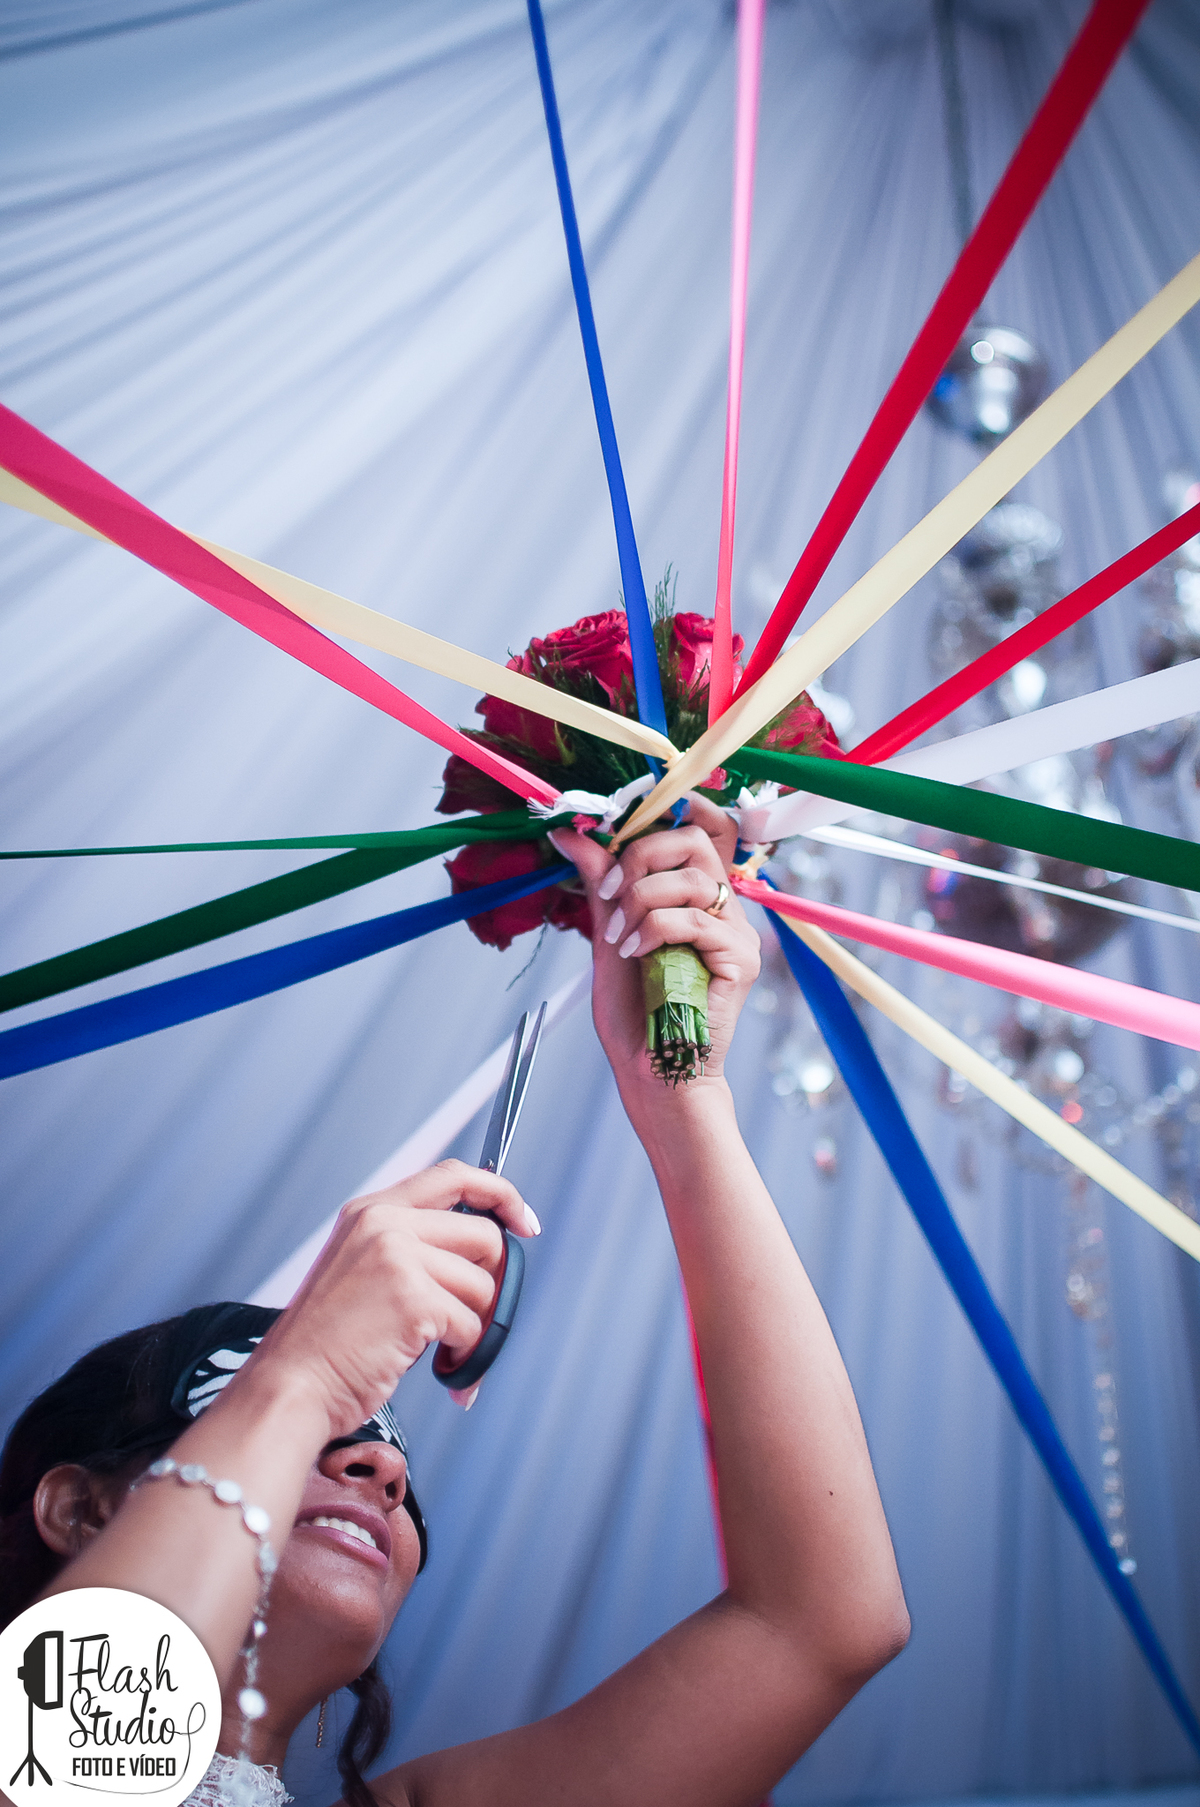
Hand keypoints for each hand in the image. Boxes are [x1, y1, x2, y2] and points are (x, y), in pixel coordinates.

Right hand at [245, 1162, 539, 1439]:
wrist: (291, 1386)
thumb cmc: (326, 1343)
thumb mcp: (360, 1268)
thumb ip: (411, 1247)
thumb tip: (483, 1257)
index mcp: (372, 1211)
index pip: (454, 1176)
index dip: (500, 1194)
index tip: (525, 1222)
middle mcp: (385, 1224)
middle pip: (484, 1236)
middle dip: (491, 1284)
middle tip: (470, 1318)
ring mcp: (398, 1257)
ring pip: (483, 1286)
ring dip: (475, 1328)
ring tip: (445, 1351)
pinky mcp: (411, 1298)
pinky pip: (471, 1326)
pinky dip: (464, 1356)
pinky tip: (441, 1369)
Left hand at [549, 792, 759, 1102]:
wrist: (650, 1069)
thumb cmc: (633, 1009)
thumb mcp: (609, 931)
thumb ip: (602, 882)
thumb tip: (573, 833)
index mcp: (698, 896)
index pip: (706, 829)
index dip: (678, 809)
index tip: (628, 821)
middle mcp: (724, 908)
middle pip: (697, 839)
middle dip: (643, 853)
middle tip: (610, 890)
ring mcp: (738, 933)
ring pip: (693, 879)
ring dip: (641, 901)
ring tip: (618, 939)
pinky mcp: (741, 959)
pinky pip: (696, 920)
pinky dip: (654, 929)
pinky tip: (635, 953)